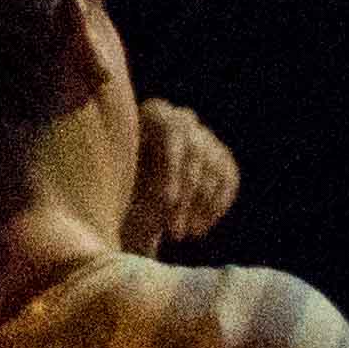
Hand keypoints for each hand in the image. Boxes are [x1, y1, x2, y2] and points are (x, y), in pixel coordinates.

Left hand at [122, 98, 244, 252]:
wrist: (136, 192)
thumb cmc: (121, 181)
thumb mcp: (121, 176)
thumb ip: (134, 174)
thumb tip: (152, 189)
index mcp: (155, 114)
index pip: (172, 132)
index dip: (172, 167)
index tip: (168, 200)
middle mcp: (184, 119)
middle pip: (196, 154)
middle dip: (187, 196)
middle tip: (173, 229)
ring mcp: (206, 138)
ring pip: (214, 170)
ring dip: (200, 208)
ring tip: (180, 234)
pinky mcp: (223, 160)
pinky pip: (227, 180)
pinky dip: (215, 207)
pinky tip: (198, 229)